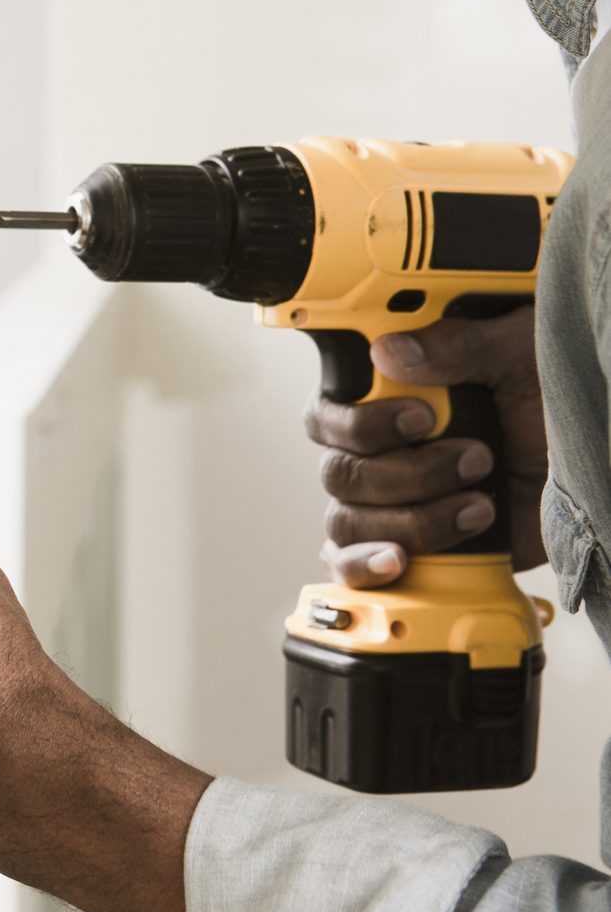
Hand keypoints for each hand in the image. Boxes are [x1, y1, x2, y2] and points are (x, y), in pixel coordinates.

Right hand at [303, 306, 546, 586]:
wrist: (591, 470)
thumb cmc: (550, 403)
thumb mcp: (517, 355)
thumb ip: (459, 345)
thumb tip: (389, 351)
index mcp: (385, 402)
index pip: (326, 416)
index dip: (359, 423)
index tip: (420, 420)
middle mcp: (374, 453)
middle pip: (340, 474)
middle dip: (408, 474)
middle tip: (477, 458)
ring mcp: (383, 504)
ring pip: (347, 522)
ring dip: (412, 520)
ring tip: (478, 508)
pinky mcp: (401, 546)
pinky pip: (348, 566)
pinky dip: (365, 566)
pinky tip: (402, 560)